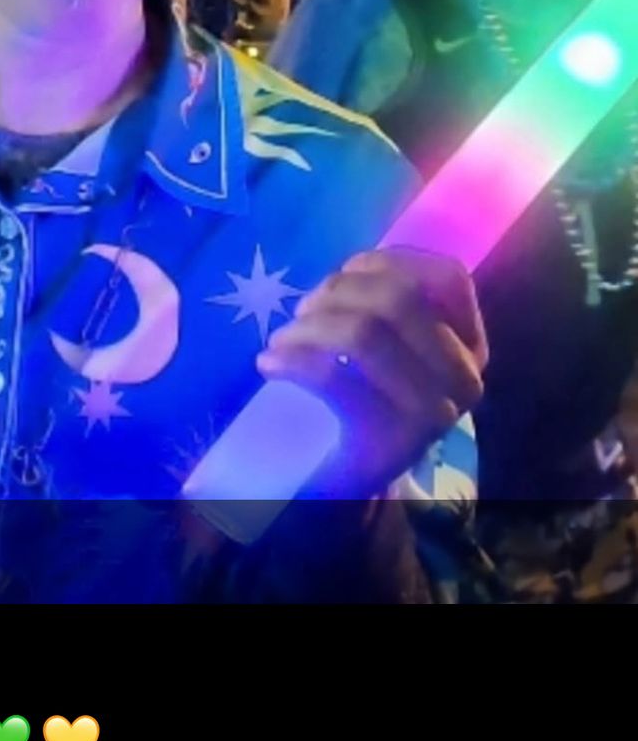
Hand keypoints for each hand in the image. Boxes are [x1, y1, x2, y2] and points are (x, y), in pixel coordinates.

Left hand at [258, 249, 486, 497]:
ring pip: (364, 332)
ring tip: (284, 337)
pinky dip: (292, 360)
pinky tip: (269, 363)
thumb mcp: (395, 345)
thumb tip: (353, 268)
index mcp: (470, 346)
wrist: (356, 478)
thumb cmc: (371, 396)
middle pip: (398, 298)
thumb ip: (388, 300)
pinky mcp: (390, 440)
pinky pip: (333, 378)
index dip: (389, 261)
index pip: (447, 276)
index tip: (347, 273)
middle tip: (303, 310)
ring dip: (311, 324)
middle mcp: (463, 378)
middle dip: (339, 291)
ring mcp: (432, 413)